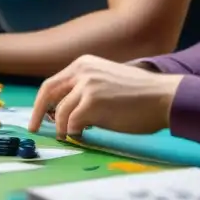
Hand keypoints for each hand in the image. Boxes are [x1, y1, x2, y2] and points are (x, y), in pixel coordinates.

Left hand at [27, 54, 182, 139]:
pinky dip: (75, 133)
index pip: (53, 83)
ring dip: (64, 129)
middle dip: (38, 114)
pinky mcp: (92, 103)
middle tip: (35, 129)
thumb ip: (86, 89)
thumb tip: (65, 113)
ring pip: (61, 113)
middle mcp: (82, 71)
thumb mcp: (108, 81)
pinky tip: (85, 135)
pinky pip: (72, 124)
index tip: (38, 117)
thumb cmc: (141, 95)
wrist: (164, 97)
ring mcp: (86, 86)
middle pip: (48, 93)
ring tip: (73, 136)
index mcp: (84, 64)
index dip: (42, 102)